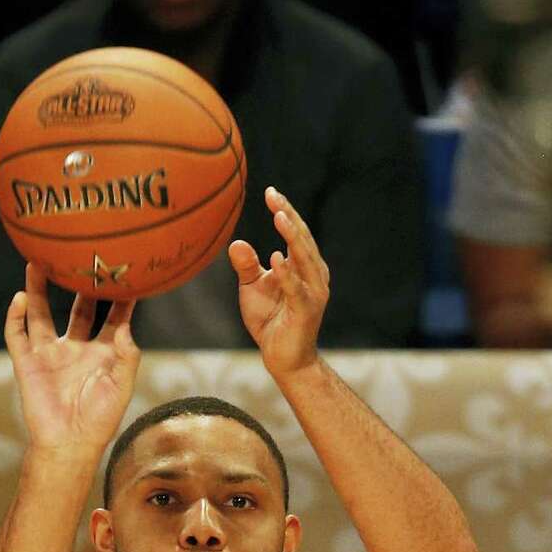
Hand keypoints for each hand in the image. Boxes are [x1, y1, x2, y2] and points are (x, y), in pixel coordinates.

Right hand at [4, 263, 138, 454]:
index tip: (127, 273)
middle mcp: (75, 349)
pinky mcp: (27, 362)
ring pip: (41, 313)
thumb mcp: (121, 386)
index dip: (121, 298)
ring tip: (39, 262)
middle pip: (78, 309)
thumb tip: (124, 324)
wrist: (69, 445)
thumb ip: (126, 354)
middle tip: (84, 258)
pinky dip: (15, 315)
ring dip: (38, 289)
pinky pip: (17, 334)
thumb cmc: (99, 420)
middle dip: (81, 285)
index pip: (112, 318)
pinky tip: (19, 297)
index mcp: (101, 354)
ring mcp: (49, 354)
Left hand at [228, 187, 327, 376]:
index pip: (296, 233)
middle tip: (273, 195)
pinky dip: (287, 274)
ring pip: (304, 258)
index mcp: (304, 266)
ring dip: (292, 237)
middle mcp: (314, 275)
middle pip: (302, 239)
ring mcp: (313, 292)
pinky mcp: (306, 311)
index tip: (270, 192)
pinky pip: (296, 289)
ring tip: (278, 216)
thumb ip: (247, 266)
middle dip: (288, 215)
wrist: (283, 359)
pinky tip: (276, 258)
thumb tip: (236, 243)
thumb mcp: (253, 288)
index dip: (285, 212)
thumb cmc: (270, 321)